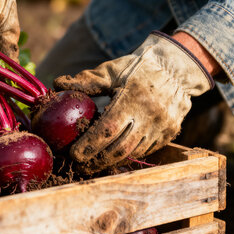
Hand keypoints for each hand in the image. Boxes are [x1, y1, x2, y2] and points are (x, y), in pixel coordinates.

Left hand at [54, 31, 213, 171]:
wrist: (177, 67)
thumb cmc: (138, 67)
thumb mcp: (112, 70)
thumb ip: (86, 80)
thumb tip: (57, 84)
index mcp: (133, 98)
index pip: (108, 129)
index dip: (89, 145)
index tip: (72, 154)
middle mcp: (150, 116)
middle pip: (120, 148)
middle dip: (96, 161)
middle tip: (77, 166)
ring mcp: (161, 128)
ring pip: (132, 153)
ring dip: (110, 162)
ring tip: (91, 166)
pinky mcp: (169, 134)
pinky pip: (144, 151)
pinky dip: (126, 156)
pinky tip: (111, 157)